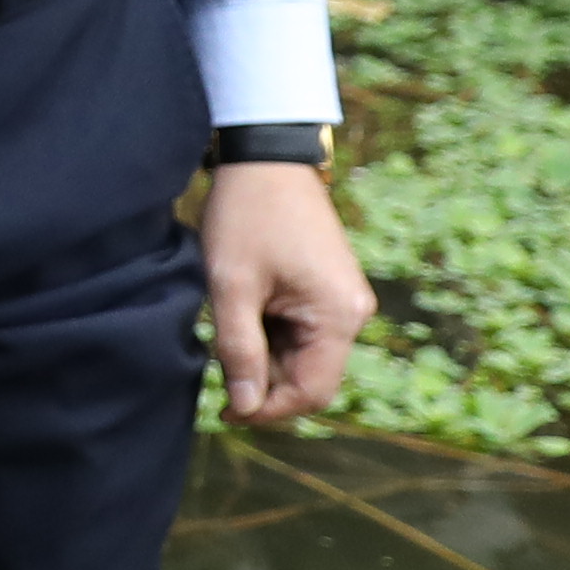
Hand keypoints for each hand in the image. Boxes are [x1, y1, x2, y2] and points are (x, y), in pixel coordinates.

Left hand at [201, 158, 372, 425]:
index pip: (312, 392)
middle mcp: (353, 312)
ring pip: (303, 356)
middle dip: (263, 382)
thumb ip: (238, 350)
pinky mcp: (329, 289)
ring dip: (264, 356)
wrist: (265, 158)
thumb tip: (244, 407)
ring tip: (227, 326)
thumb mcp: (231, 287)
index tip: (224, 411)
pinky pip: (303, 332)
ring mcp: (343, 300)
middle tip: (217, 363)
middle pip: (309, 378)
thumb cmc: (247, 216)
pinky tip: (242, 312)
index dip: (267, 410)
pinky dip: (271, 334)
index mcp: (338, 316)